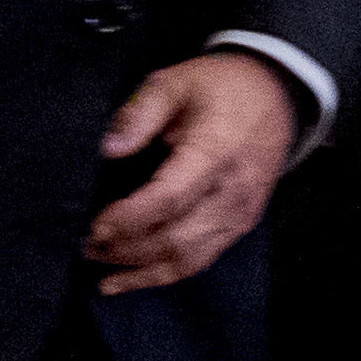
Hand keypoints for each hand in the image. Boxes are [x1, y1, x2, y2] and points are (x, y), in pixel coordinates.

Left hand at [83, 52, 297, 296]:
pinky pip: (201, 260)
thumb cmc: (219, 87)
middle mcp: (232, 192)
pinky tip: (131, 278)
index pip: (169, 198)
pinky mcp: (240, 224)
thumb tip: (109, 149)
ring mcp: (240, 214)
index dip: (130, 218)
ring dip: (141, 268)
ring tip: (100, 264)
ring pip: (188, 259)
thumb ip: (140, 113)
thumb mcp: (175, 81)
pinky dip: (164, 274)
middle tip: (85, 245)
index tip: (94, 225)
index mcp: (215, 153)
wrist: (275, 96)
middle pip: (176, 238)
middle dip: (126, 248)